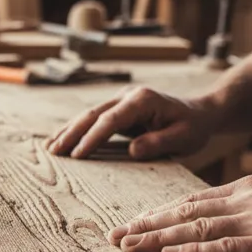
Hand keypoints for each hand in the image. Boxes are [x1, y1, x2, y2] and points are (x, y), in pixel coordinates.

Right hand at [46, 87, 219, 159]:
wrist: (201, 112)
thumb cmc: (193, 127)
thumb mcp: (183, 137)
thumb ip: (158, 142)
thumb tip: (132, 149)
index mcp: (142, 100)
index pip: (111, 120)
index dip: (92, 138)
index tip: (77, 155)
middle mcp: (127, 96)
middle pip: (93, 114)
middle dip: (72, 133)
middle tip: (54, 151)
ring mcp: (121, 100)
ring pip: (88, 115)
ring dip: (69, 130)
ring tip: (50, 147)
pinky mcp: (118, 109)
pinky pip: (93, 119)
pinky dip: (76, 129)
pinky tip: (62, 139)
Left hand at [111, 175, 251, 251]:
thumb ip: (244, 214)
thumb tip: (206, 229)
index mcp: (248, 189)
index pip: (191, 201)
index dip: (158, 214)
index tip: (131, 224)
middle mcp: (250, 199)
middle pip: (187, 213)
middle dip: (147, 225)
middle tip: (115, 237)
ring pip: (199, 229)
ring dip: (159, 240)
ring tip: (130, 247)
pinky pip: (228, 249)